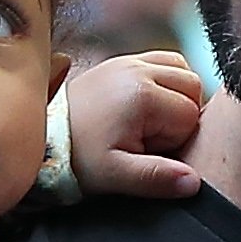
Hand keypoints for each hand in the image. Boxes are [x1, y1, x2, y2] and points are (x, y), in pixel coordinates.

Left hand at [58, 47, 207, 200]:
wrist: (46, 137)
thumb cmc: (78, 157)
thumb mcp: (116, 175)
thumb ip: (156, 177)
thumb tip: (192, 182)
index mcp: (142, 94)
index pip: (191, 116)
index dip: (175, 139)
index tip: (145, 149)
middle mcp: (138, 68)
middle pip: (193, 86)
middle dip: (181, 115)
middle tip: (148, 137)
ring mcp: (130, 59)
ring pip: (183, 70)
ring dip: (177, 95)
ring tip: (148, 122)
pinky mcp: (123, 59)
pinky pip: (166, 60)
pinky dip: (167, 80)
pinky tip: (148, 105)